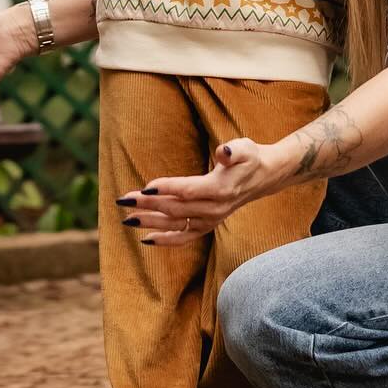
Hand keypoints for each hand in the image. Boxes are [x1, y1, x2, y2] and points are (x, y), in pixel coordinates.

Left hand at [115, 137, 286, 245]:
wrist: (263, 177)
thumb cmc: (249, 157)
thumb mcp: (245, 147)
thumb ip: (234, 150)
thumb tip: (223, 152)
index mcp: (221, 189)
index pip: (188, 191)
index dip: (167, 189)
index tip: (145, 187)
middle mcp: (214, 209)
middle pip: (176, 209)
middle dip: (148, 205)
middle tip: (124, 199)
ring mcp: (210, 220)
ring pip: (175, 224)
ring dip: (150, 222)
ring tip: (126, 219)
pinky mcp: (207, 226)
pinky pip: (184, 237)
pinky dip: (165, 240)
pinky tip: (146, 239)